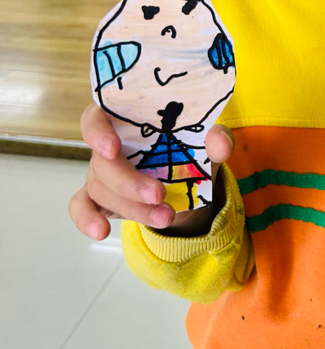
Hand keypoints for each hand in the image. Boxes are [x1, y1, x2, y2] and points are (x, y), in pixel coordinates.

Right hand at [68, 103, 234, 240]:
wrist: (186, 184)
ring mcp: (100, 173)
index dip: (97, 131)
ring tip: (166, 216)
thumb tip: (219, 141)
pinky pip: (82, 207)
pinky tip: (101, 232)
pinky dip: (87, 219)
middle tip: (158, 194)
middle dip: (129, 182)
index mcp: (127, 121)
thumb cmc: (187, 151)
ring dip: (133, 208)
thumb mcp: (206, 144)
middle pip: (102, 162)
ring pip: (102, 190)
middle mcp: (108, 145)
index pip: (96, 116)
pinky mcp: (99, 198)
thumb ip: (216, 139)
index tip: (113, 147)